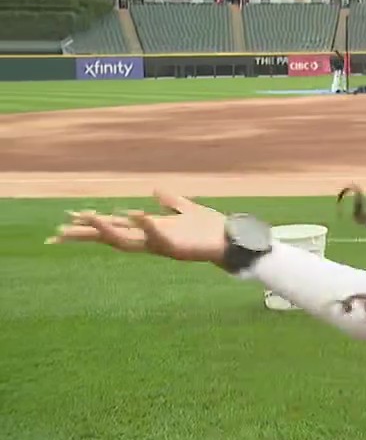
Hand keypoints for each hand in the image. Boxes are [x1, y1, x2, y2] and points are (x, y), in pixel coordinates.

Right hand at [48, 191, 229, 264]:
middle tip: (59, 232)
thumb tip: (155, 190)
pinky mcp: (177, 248)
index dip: (92, 223)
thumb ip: (170, 201)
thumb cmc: (210, 227)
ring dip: (107, 230)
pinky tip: (134, 213)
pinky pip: (156, 238)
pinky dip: (145, 226)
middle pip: (111, 238)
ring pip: (126, 242)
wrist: (232, 238)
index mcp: (150, 230)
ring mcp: (162, 245)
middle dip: (86, 234)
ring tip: (89, 218)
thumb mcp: (187, 208)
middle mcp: (151, 240)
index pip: (114, 227)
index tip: (67, 218)